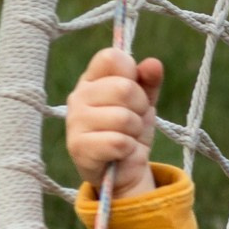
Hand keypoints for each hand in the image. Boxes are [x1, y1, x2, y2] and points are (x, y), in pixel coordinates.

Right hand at [66, 47, 162, 195]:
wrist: (123, 170)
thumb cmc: (130, 130)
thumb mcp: (144, 102)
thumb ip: (148, 81)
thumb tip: (153, 64)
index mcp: (91, 79)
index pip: (112, 58)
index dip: (132, 74)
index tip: (134, 91)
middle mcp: (78, 96)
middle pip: (124, 88)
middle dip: (140, 107)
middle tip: (134, 121)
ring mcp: (75, 122)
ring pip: (123, 118)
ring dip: (135, 131)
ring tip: (127, 136)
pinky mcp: (78, 147)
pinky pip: (118, 141)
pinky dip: (128, 148)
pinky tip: (120, 152)